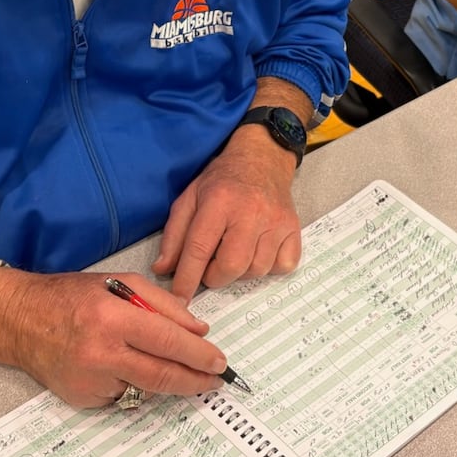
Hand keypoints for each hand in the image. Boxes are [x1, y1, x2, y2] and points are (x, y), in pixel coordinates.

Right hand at [0, 269, 225, 408]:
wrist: (19, 320)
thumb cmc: (72, 297)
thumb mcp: (119, 284)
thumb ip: (162, 304)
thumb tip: (199, 329)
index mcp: (112, 318)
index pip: (168, 341)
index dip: (199, 355)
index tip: (219, 361)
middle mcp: (101, 353)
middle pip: (162, 375)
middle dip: (195, 380)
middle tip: (215, 380)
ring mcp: (90, 381)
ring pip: (145, 389)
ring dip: (164, 381)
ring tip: (172, 368)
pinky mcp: (82, 399)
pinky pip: (122, 396)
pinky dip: (133, 385)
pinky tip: (124, 367)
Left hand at [152, 125, 301, 300]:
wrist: (262, 159)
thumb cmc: (222, 181)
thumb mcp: (190, 198)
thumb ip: (174, 235)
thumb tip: (163, 270)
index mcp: (219, 202)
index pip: (199, 249)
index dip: (187, 279)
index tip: (180, 297)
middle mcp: (250, 212)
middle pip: (232, 266)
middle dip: (216, 276)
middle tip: (211, 266)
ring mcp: (276, 221)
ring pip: (257, 270)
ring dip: (241, 271)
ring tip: (234, 253)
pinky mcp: (293, 229)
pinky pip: (282, 266)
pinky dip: (269, 267)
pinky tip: (258, 252)